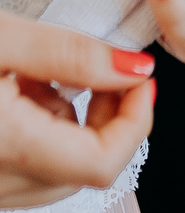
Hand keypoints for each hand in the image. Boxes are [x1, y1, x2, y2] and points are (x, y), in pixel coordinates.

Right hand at [0, 12, 155, 208]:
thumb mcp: (1, 38)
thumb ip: (69, 54)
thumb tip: (133, 69)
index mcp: (8, 148)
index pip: (102, 162)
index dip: (135, 121)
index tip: (142, 80)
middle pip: (84, 171)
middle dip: (109, 120)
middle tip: (107, 72)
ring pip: (56, 173)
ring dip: (72, 126)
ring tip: (49, 75)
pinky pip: (26, 169)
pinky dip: (40, 133)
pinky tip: (23, 92)